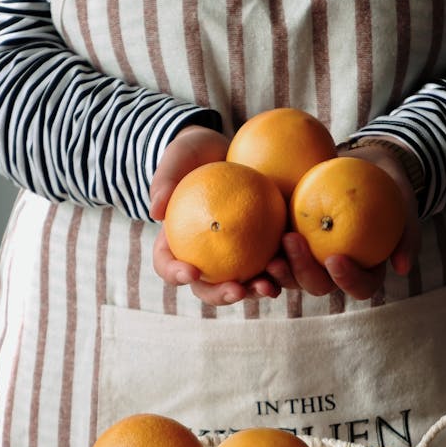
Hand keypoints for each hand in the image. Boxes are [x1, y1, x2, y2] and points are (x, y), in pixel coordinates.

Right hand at [151, 124, 276, 305]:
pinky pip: (269, 266)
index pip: (168, 266)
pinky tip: (290, 265)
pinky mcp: (261, 250)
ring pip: (242, 285)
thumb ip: (165, 181)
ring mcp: (234, 258)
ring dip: (254, 291)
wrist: (227, 151)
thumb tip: (155, 211)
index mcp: (176, 244)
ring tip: (267, 286)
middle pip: (207, 288)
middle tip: (236, 290)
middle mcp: (204, 259)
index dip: (175, 274)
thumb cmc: (195, 155)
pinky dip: (280, 270)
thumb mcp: (177, 159)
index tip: (190, 271)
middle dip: (221, 295)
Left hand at [263, 141, 420, 300]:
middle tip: (292, 241)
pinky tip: (253, 237)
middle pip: (320, 286)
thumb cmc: (389, 186)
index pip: (360, 286)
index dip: (347, 280)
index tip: (335, 258)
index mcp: (365, 270)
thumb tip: (403, 268)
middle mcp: (334, 272)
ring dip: (279, 271)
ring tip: (269, 252)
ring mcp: (309, 260)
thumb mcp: (405, 203)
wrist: (364, 165)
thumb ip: (407, 235)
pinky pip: (274, 253)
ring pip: (292, 277)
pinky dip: (263, 253)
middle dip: (304, 272)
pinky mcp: (288, 245)